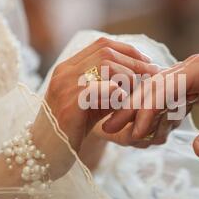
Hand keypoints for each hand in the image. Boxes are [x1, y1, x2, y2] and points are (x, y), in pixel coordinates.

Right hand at [44, 37, 158, 151]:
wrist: (44, 154)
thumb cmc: (71, 130)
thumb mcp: (92, 104)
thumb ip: (110, 89)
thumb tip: (140, 77)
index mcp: (68, 67)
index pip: (102, 44)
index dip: (128, 50)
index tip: (147, 62)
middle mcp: (65, 72)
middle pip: (106, 52)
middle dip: (135, 62)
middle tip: (154, 75)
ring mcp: (65, 86)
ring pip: (106, 66)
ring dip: (130, 77)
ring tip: (141, 91)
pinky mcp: (70, 104)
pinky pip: (99, 89)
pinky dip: (117, 92)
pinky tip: (126, 100)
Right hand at [103, 54, 198, 158]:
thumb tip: (197, 153)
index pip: (164, 88)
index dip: (146, 111)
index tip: (133, 133)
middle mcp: (193, 68)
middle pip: (154, 86)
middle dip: (131, 108)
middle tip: (109, 127)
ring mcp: (193, 74)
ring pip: (158, 90)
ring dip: (139, 109)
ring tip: (120, 127)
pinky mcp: (196, 84)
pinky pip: (170, 96)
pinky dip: (157, 111)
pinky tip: (147, 126)